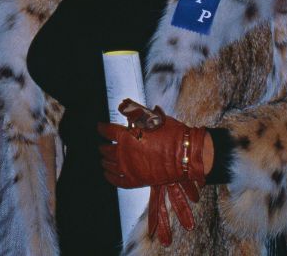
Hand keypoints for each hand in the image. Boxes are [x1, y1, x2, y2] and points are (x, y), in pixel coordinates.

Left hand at [98, 99, 208, 243]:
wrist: (185, 154)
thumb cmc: (172, 134)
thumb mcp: (152, 118)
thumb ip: (135, 113)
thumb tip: (124, 106)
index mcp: (126, 135)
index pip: (107, 130)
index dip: (102, 128)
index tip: (100, 127)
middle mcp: (124, 152)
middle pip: (106, 149)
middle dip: (103, 146)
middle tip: (102, 146)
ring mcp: (129, 168)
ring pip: (109, 165)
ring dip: (105, 161)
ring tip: (103, 160)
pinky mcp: (136, 180)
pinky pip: (117, 181)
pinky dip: (110, 177)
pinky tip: (107, 174)